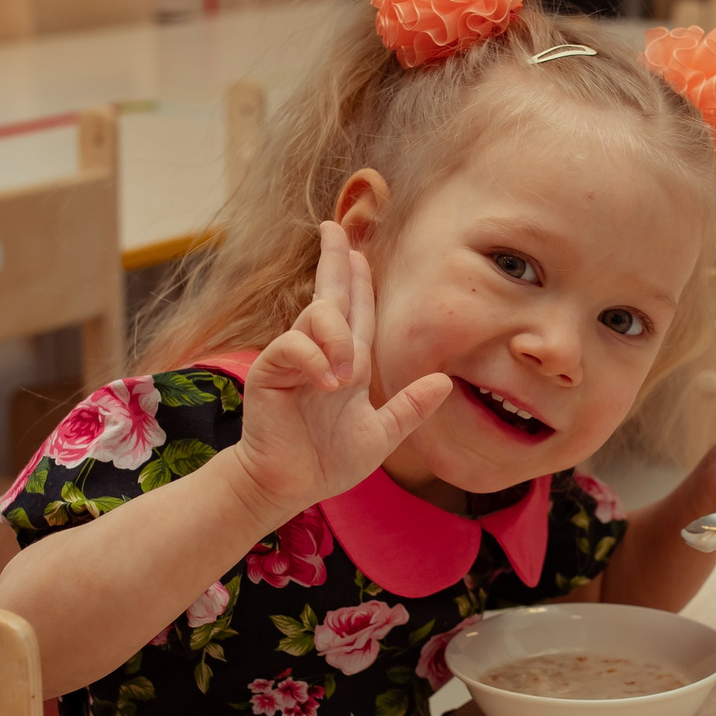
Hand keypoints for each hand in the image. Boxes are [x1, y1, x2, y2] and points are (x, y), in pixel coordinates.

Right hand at [228, 223, 450, 520]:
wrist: (290, 487)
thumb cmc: (328, 461)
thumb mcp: (382, 434)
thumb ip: (410, 408)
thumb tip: (445, 382)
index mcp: (346, 363)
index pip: (355, 311)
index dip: (357, 279)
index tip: (358, 248)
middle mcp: (320, 354)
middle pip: (330, 295)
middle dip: (334, 261)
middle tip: (333, 228)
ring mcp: (293, 361)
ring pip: (316, 316)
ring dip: (336, 335)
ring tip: (346, 376)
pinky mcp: (270, 374)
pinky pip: (292, 346)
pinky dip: (314, 358)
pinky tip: (327, 383)